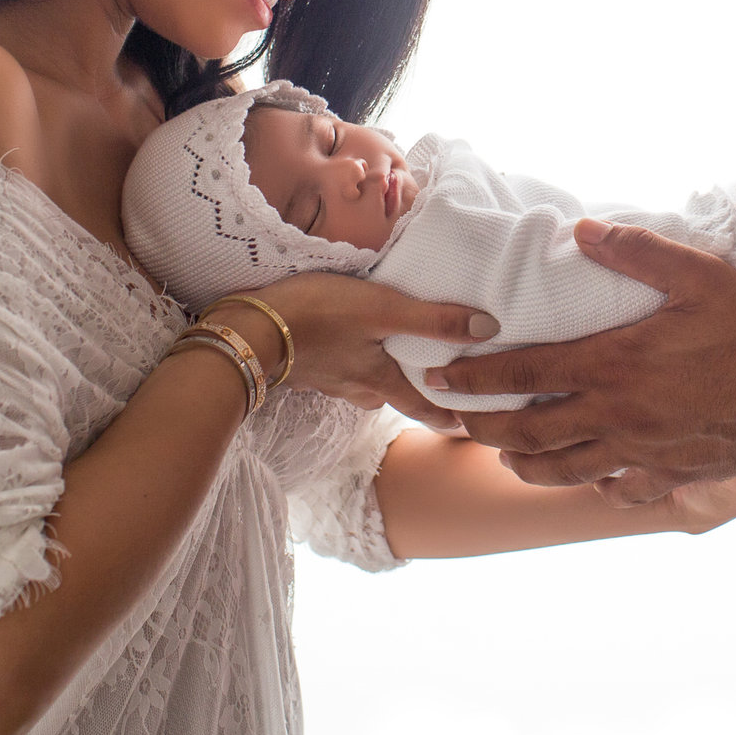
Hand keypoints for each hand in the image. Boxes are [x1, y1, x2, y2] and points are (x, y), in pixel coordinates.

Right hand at [236, 274, 496, 428]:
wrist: (246, 329)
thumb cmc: (317, 316)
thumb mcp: (383, 309)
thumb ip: (434, 321)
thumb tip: (490, 328)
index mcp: (381, 382)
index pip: (426, 407)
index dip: (451, 417)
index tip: (473, 425)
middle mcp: (357, 390)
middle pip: (397, 395)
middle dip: (420, 395)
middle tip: (444, 388)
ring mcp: (329, 380)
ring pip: (369, 383)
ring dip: (386, 375)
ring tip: (401, 358)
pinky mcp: (307, 364)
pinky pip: (344, 368)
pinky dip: (357, 360)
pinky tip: (354, 343)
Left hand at [430, 219, 735, 503]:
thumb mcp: (699, 276)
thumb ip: (637, 251)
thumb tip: (583, 232)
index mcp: (612, 367)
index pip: (522, 375)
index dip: (472, 376)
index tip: (437, 375)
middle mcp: (614, 417)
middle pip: (527, 433)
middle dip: (482, 426)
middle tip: (453, 418)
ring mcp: (638, 454)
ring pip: (561, 470)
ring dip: (523, 462)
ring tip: (504, 453)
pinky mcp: (667, 476)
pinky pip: (615, 488)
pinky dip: (591, 483)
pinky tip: (588, 476)